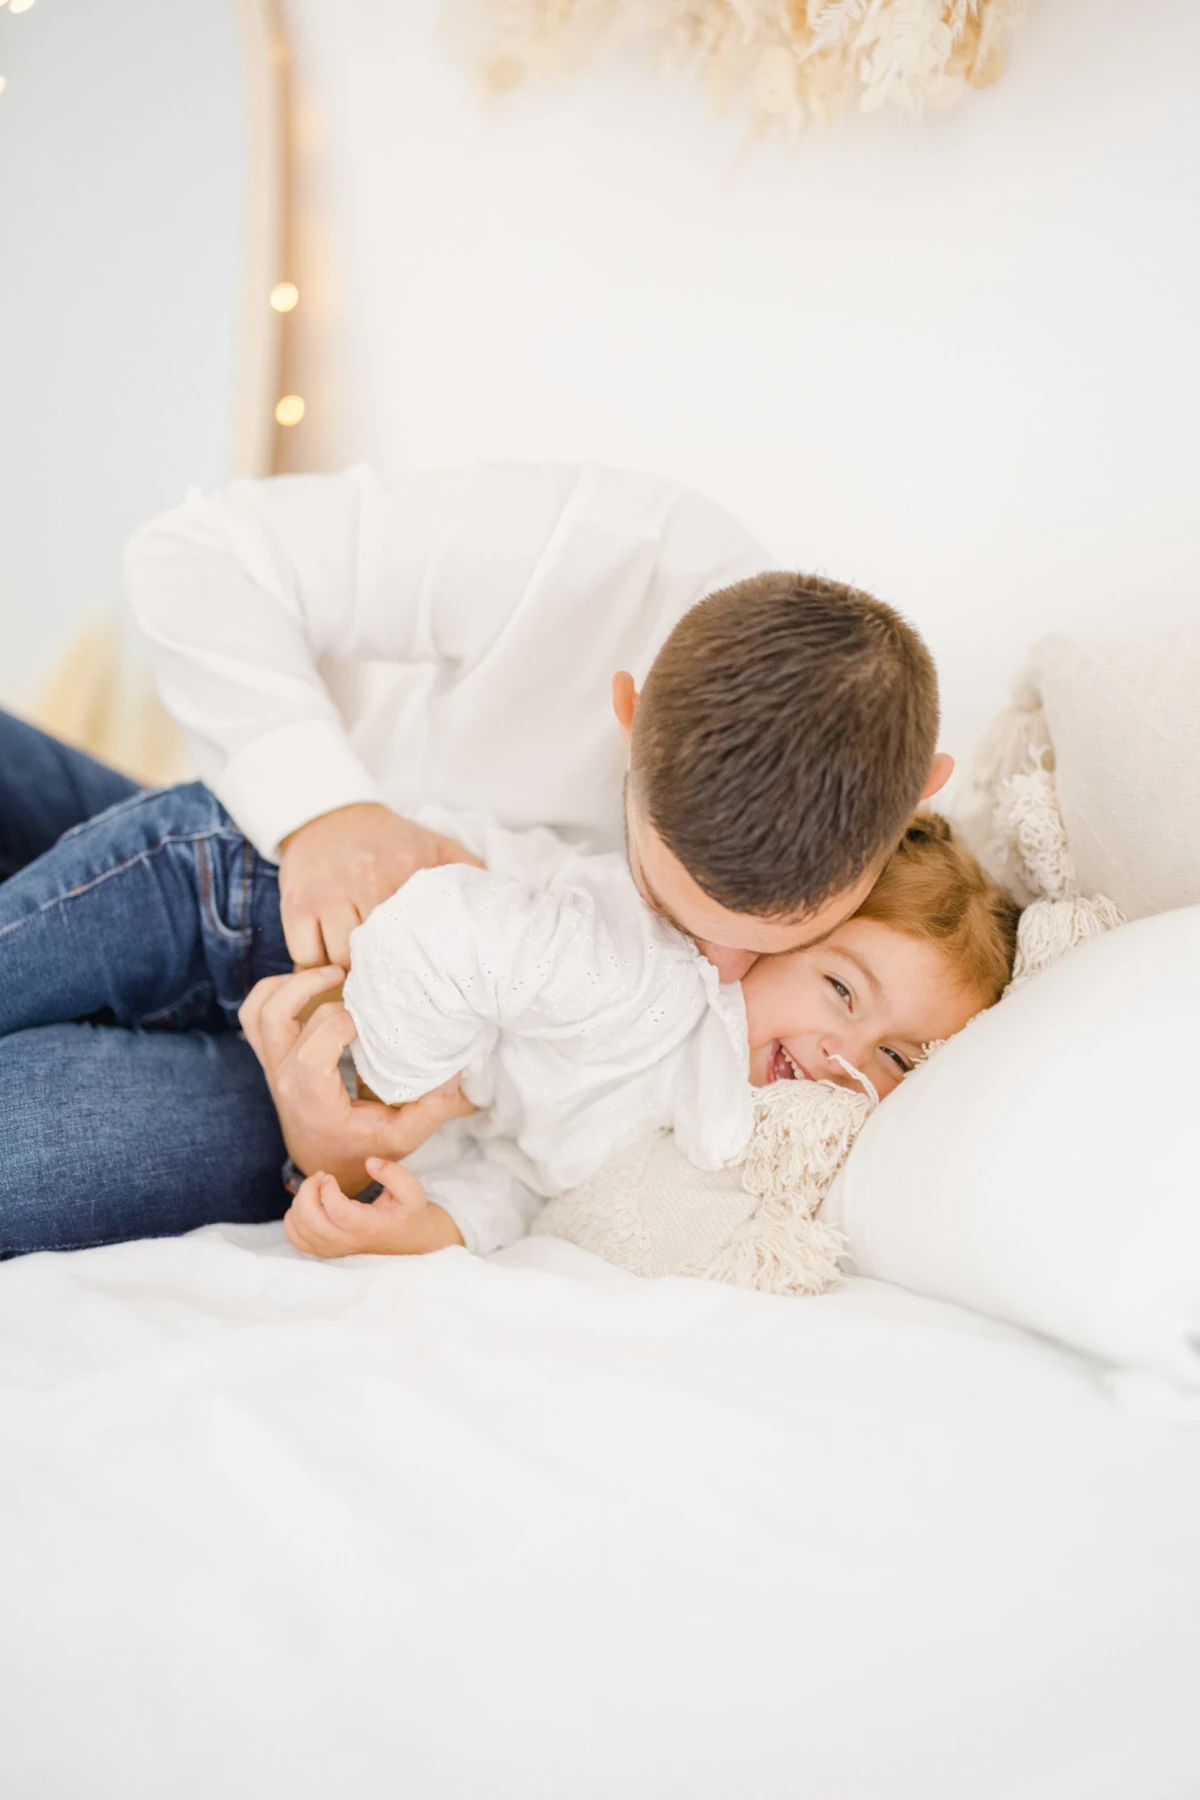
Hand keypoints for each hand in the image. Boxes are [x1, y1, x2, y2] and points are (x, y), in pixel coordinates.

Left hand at [239, 967, 474, 1193]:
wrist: (322, 1162)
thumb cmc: (363, 1148)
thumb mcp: (404, 1138)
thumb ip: (431, 1110)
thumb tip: (451, 1073)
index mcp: (313, 1099)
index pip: (314, 1050)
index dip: (341, 1023)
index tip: (373, 1018)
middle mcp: (284, 1079)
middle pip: (287, 1017)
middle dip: (324, 992)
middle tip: (359, 982)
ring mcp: (271, 1066)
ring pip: (262, 1010)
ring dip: (292, 983)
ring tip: (331, 973)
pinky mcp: (269, 1056)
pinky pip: (253, 1013)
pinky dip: (273, 990)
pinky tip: (307, 984)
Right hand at [277, 802, 482, 968]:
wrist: (328, 815)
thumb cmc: (387, 840)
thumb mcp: (435, 845)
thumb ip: (469, 872)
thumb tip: (505, 903)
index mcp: (406, 869)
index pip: (418, 933)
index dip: (423, 962)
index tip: (428, 978)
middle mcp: (366, 880)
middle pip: (379, 953)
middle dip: (387, 974)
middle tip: (395, 987)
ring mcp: (327, 895)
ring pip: (341, 961)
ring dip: (351, 975)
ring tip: (364, 980)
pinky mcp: (296, 906)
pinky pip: (306, 956)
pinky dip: (317, 970)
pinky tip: (331, 968)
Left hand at [284, 1161, 463, 1258]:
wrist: (410, 1240)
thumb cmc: (408, 1213)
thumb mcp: (412, 1190)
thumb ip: (394, 1173)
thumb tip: (369, 1162)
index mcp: (367, 1227)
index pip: (337, 1211)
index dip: (327, 1190)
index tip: (331, 1176)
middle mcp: (347, 1241)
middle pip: (311, 1221)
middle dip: (307, 1191)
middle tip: (320, 1177)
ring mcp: (334, 1248)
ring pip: (300, 1230)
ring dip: (299, 1203)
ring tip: (314, 1189)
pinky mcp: (326, 1250)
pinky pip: (296, 1240)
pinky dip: (292, 1221)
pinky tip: (306, 1206)